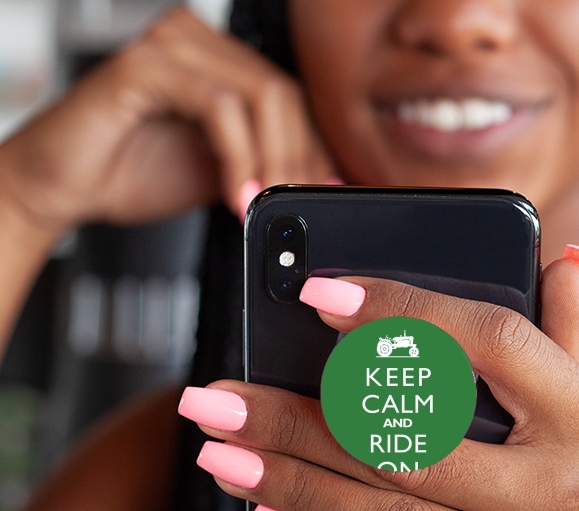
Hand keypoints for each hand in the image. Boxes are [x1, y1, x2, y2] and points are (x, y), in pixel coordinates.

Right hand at [0, 8, 335, 234]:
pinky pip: (219, 106)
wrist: (64, 186)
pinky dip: (238, 157)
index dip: (313, 150)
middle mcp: (197, 42)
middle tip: (293, 207)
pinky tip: (236, 195)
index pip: (289, 99)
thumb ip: (263, 167)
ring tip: (263, 206)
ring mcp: (170, 46)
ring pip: (260, 96)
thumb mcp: (220, 174)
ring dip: (273, 161)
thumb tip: (316, 183)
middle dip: (298, 161)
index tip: (321, 195)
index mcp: (218, 62)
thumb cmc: (131, 173)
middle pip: (283, 94)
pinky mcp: (145, 64)